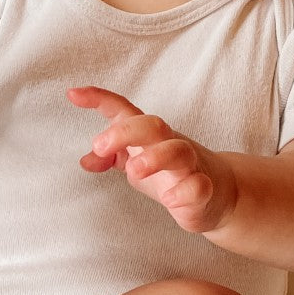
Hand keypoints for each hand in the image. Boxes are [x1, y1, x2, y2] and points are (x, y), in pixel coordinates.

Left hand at [68, 86, 236, 233]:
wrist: (220, 193)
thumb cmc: (173, 173)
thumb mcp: (138, 162)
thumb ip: (111, 158)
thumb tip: (86, 160)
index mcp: (151, 135)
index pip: (124, 111)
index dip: (99, 100)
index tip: (73, 95)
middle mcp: (171, 143)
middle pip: (152, 124)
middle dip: (125, 131)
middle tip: (100, 145)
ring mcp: (191, 165)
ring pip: (178, 150)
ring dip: (155, 158)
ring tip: (134, 172)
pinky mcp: (204, 190)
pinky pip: (197, 186)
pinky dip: (183, 192)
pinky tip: (169, 200)